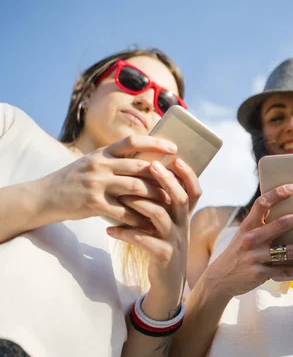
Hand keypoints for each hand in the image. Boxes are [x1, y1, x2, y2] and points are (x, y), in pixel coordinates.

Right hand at [49, 135, 177, 228]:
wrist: (43, 197)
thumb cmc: (73, 180)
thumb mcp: (93, 162)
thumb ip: (115, 160)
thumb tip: (146, 159)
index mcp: (102, 152)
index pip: (132, 141)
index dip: (155, 142)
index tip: (174, 147)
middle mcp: (100, 164)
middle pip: (139, 167)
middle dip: (161, 176)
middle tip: (178, 183)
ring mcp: (96, 184)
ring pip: (135, 188)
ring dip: (155, 196)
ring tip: (169, 203)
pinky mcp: (92, 204)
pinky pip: (123, 211)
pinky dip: (138, 218)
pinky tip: (149, 223)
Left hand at [106, 158, 200, 314]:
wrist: (168, 281)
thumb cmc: (163, 245)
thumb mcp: (170, 224)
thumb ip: (165, 204)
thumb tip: (150, 175)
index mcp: (185, 216)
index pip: (195, 191)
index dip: (189, 175)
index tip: (176, 158)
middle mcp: (184, 226)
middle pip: (181, 199)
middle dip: (166, 180)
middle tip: (151, 165)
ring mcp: (175, 241)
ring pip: (161, 217)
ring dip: (141, 204)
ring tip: (122, 197)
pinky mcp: (163, 256)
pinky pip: (144, 241)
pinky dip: (126, 234)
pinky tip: (110, 230)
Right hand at [203, 184, 292, 298]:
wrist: (220, 279)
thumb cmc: (239, 252)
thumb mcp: (245, 235)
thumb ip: (262, 224)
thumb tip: (290, 211)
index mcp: (248, 225)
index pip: (262, 203)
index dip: (277, 194)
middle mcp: (251, 238)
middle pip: (281, 224)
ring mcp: (255, 256)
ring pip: (288, 250)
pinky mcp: (259, 273)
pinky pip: (284, 271)